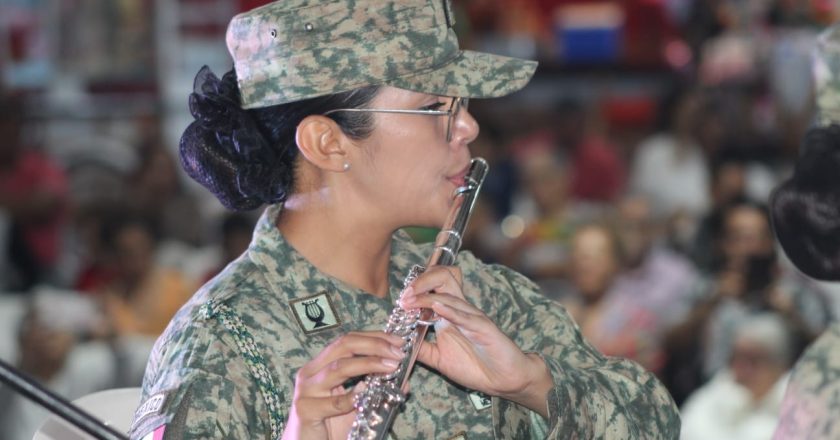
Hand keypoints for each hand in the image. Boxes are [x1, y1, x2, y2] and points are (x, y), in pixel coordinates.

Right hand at [282, 331, 403, 439]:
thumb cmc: (329, 427)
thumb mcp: (355, 405)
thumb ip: (375, 391)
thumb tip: (404, 381)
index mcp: (319, 366)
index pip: (348, 341)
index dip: (374, 337)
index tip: (398, 341)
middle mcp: (310, 373)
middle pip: (343, 346)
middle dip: (374, 345)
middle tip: (397, 352)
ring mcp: (306, 391)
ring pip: (340, 368)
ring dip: (369, 364)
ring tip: (391, 367)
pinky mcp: (305, 410)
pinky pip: (335, 402)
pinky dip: (354, 397)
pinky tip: (368, 394)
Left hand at [400, 267, 551, 417]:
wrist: (503, 381)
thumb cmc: (475, 367)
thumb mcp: (439, 359)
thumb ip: (421, 349)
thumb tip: (398, 343)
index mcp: (450, 314)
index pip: (433, 287)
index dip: (415, 289)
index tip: (400, 300)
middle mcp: (461, 310)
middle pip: (443, 278)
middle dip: (421, 281)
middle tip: (405, 295)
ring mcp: (472, 317)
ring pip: (450, 295)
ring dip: (427, 296)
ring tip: (410, 300)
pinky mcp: (484, 328)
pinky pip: (466, 315)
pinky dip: (450, 310)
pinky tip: (437, 307)